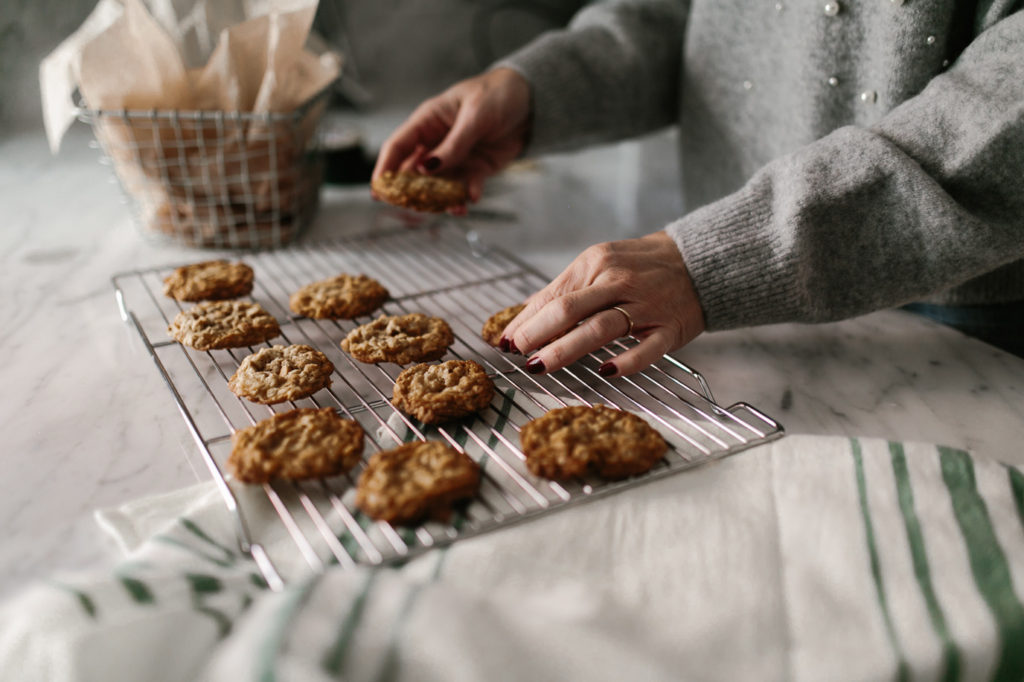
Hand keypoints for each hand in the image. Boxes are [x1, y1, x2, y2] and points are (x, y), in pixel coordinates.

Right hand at [372, 68, 531, 208]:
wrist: (530, 101)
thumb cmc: (497, 95)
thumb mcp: (475, 116)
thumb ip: (453, 145)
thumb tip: (427, 168)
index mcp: (428, 121)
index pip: (398, 146)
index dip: (385, 169)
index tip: (378, 191)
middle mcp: (437, 142)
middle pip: (414, 172)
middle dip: (412, 192)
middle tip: (413, 208)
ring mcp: (455, 158)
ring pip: (439, 186)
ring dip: (442, 199)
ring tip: (452, 208)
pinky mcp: (475, 169)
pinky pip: (465, 187)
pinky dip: (466, 195)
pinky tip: (471, 198)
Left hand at [500, 231, 704, 376]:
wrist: (699, 261)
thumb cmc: (640, 266)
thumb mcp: (599, 264)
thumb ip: (563, 290)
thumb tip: (523, 317)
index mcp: (596, 263)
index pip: (553, 296)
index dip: (526, 321)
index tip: (505, 342)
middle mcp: (618, 282)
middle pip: (570, 309)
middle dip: (538, 334)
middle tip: (517, 354)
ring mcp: (646, 306)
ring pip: (601, 328)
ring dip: (566, 349)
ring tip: (541, 366)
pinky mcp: (670, 328)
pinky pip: (648, 348)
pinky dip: (628, 360)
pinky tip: (606, 372)